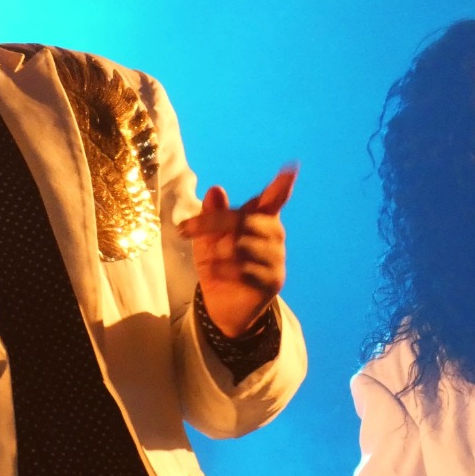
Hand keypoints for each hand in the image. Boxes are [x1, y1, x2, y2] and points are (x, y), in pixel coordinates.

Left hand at [176, 165, 295, 336]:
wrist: (223, 308)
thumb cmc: (219, 265)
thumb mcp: (208, 238)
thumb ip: (212, 215)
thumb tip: (215, 190)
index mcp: (261, 219)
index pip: (275, 198)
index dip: (282, 184)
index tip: (291, 167)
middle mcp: (274, 236)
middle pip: (244, 219)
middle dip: (211, 223)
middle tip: (184, 230)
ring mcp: (276, 259)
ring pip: (241, 244)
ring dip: (216, 251)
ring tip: (209, 260)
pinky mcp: (272, 281)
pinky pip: (243, 269)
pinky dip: (221, 269)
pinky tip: (213, 273)